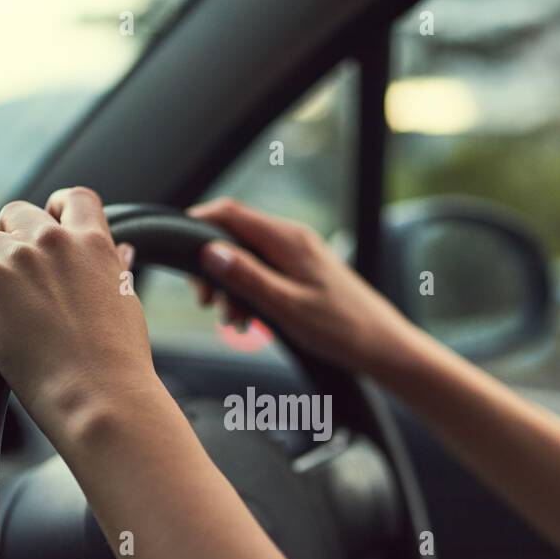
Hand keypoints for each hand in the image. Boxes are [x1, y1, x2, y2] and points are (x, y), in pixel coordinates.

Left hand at [0, 188, 156, 446]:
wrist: (98, 395)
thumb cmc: (119, 363)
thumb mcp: (126, 303)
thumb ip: (114, 269)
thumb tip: (121, 252)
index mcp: (93, 243)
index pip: (73, 199)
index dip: (55, 208)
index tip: (48, 225)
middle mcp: (54, 241)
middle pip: (16, 213)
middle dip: (11, 238)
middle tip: (14, 278)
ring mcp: (16, 259)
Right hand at [189, 198, 418, 374]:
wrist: (382, 346)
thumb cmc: (342, 329)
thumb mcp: (286, 307)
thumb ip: (247, 278)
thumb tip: (210, 251)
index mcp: (287, 240)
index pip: (230, 213)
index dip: (198, 224)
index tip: (177, 249)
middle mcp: (293, 239)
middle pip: (235, 236)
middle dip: (213, 267)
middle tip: (205, 303)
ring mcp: (299, 254)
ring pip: (247, 258)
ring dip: (231, 286)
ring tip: (231, 321)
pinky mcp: (303, 272)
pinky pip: (264, 272)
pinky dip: (249, 292)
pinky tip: (249, 321)